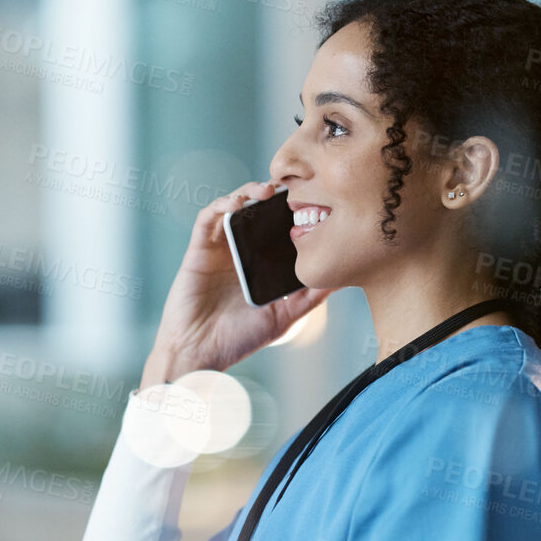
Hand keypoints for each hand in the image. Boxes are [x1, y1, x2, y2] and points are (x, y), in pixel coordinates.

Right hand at [144, 180, 330, 386]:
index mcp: (261, 263)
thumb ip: (310, 296)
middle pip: (258, 211)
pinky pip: (207, 218)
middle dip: (274, 194)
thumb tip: (342, 278)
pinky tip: (236, 204)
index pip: (278, 227)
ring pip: (233, 207)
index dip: (293, 210)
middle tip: (293, 187)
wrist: (199, 353)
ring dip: (248, 192)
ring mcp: (219, 248)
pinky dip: (221, 205)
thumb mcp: (284, 315)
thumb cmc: (238, 339)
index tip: (315, 200)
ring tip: (267, 190)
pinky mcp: (198, 249)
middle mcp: (240, 251)